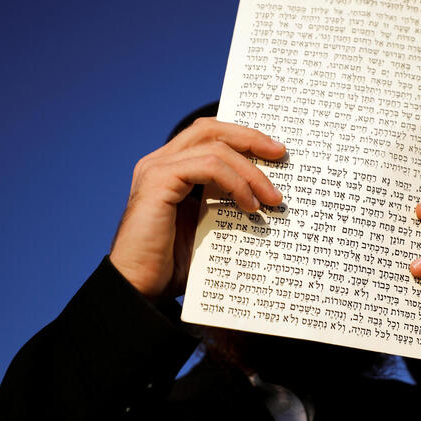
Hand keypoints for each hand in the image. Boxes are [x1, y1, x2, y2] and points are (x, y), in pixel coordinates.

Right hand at [109, 117, 285, 298]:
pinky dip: (235, 182)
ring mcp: (157, 169)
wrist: (141, 290)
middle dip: (250, 138)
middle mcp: (160, 162)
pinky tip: (249, 205)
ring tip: (271, 198)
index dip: (243, 137)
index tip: (275, 153)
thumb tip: (269, 199)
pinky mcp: (158, 181)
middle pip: (210, 130)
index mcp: (171, 169)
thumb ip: (228, 207)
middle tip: (280, 154)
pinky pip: (208, 166)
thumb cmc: (173, 266)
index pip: (209, 136)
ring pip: (215, 147)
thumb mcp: (209, 228)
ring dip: (250, 171)